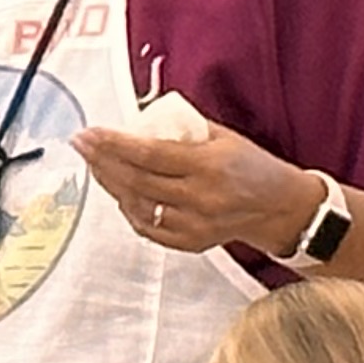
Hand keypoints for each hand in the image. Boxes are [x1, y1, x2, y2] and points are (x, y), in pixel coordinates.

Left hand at [71, 118, 311, 256]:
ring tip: (97, 167)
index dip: (114, 144)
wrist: (280, 208)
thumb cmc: (253, 167)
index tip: (90, 133)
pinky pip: (149, 229)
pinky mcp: (191, 243)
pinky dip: (129, 210)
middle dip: (103, 162)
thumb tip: (143, 119)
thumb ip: (184, 130)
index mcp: (207, 166)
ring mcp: (193, 225)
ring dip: (112, 186)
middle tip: (83, 146)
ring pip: (138, 207)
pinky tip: (119, 194)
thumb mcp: (223, 137)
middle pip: (136, 181)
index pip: (149, 154)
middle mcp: (199, 198)